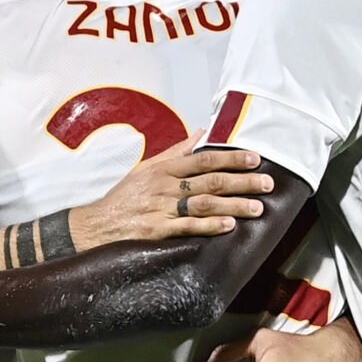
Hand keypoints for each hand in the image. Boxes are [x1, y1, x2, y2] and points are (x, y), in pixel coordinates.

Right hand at [68, 136, 271, 246]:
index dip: (231, 157)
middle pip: (210, 181)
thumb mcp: (145, 168)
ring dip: (233, 205)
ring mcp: (161, 208)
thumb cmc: (123, 197)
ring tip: (257, 208)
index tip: (255, 158)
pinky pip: (187, 227)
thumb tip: (200, 132)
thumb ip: (175, 151)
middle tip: (267, 183)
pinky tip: (229, 226)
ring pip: (204, 203)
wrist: (94, 225)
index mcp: (164, 168)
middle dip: (242, 181)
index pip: (203, 159)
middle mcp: (164, 186)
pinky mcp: (157, 230)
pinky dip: (209, 226)